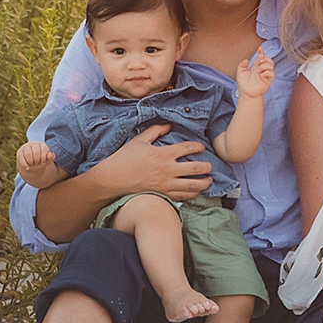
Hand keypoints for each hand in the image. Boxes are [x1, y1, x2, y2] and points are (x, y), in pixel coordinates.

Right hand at [15, 142, 64, 187]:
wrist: (30, 167)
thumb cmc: (40, 162)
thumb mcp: (46, 161)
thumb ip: (51, 158)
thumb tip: (50, 154)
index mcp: (41, 145)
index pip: (44, 148)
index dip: (44, 157)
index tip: (42, 162)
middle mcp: (33, 144)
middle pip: (36, 151)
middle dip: (37, 160)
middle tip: (37, 162)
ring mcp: (25, 147)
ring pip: (28, 154)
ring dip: (31, 162)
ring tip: (32, 163)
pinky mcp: (19, 152)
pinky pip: (21, 158)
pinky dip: (25, 164)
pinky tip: (27, 168)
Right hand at [95, 123, 213, 202]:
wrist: (113, 179)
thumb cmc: (125, 158)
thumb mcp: (139, 140)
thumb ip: (155, 131)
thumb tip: (168, 126)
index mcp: (163, 154)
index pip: (188, 148)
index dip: (198, 147)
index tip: (202, 147)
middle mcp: (167, 170)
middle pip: (196, 168)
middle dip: (207, 167)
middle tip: (210, 166)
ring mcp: (166, 184)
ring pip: (192, 185)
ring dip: (204, 183)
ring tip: (209, 180)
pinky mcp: (162, 195)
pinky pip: (182, 196)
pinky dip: (192, 194)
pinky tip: (196, 191)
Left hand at [234, 48, 274, 98]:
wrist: (247, 94)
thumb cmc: (243, 85)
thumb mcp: (240, 73)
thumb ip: (241, 65)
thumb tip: (246, 59)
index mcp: (255, 67)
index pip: (260, 57)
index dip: (261, 52)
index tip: (260, 48)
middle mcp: (261, 69)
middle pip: (268, 60)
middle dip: (265, 58)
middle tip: (259, 62)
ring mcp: (265, 74)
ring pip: (271, 65)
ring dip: (265, 65)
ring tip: (258, 70)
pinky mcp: (268, 80)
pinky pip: (272, 73)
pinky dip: (267, 72)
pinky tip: (261, 75)